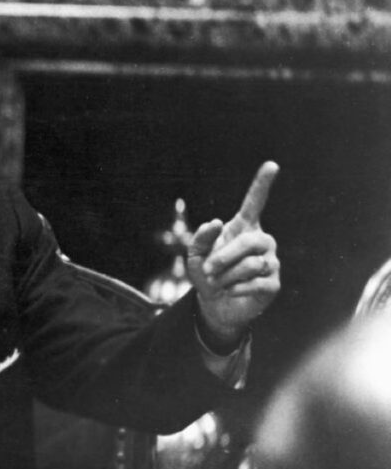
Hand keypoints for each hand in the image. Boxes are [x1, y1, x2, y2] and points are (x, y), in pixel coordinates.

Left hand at [187, 161, 280, 346]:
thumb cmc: (207, 274)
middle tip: (207, 269)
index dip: (262, 185)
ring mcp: (271, 262)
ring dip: (226, 276)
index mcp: (243, 229)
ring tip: (218, 282)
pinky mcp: (273, 284)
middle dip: (224, 256)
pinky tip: (230, 291)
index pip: (254, 203)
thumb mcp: (194, 256)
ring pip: (251, 265)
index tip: (271, 165)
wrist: (214, 304)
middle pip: (250, 242)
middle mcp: (262, 241)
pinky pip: (255, 283)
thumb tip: (215, 222)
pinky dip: (235, 289)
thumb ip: (200, 238)